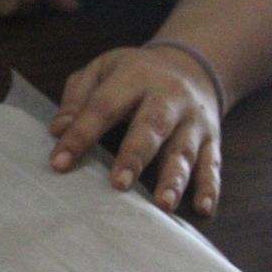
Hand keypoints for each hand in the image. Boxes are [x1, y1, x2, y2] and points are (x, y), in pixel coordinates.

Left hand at [48, 45, 222, 215]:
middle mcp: (168, 97)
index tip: (60, 163)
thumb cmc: (135, 74)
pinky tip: (203, 208)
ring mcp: (192, 121)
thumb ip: (78, 97)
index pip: (104, 107)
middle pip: (152, 126)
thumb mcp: (102, 70)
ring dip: (175, 178)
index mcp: (135, 77)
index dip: (81, 135)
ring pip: (184, 150)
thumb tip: (58, 129)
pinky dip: (209, 187)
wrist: (192, 64)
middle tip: (120, 185)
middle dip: (136, 156)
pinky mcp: (211, 140)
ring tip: (163, 204)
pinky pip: (212, 164)